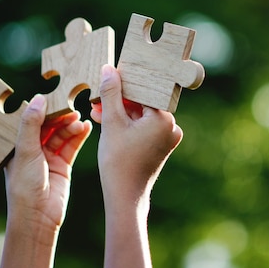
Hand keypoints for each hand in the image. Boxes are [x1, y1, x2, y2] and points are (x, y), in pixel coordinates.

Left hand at [4, 94, 91, 229]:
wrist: (39, 217)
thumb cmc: (24, 187)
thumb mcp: (25, 151)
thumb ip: (32, 124)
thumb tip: (38, 99)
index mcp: (17, 146)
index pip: (30, 121)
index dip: (42, 109)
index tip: (54, 97)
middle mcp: (32, 150)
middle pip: (48, 126)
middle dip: (60, 116)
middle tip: (71, 106)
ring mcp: (48, 157)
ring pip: (61, 134)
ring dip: (71, 126)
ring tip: (79, 119)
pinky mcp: (63, 165)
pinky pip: (72, 146)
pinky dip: (79, 136)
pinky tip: (86, 127)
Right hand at [91, 64, 182, 204]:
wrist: (125, 197)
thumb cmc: (118, 162)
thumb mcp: (111, 122)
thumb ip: (111, 93)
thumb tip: (109, 69)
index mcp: (164, 118)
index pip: (144, 89)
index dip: (124, 82)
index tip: (109, 77)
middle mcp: (171, 126)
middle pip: (142, 102)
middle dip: (118, 99)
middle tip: (98, 96)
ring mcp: (166, 137)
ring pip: (140, 114)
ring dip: (119, 111)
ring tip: (97, 110)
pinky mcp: (160, 145)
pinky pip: (142, 126)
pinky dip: (126, 123)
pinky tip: (106, 121)